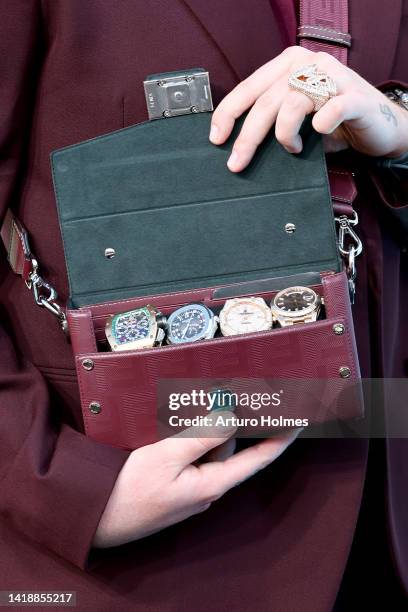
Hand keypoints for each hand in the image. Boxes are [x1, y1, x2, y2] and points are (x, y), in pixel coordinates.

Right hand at [92, 415, 300, 547]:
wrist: (95, 517)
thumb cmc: (128, 492)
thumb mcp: (165, 457)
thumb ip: (201, 435)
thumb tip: (231, 415)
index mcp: (212, 484)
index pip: (258, 458)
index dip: (281, 438)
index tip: (299, 419)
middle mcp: (206, 487)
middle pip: (230, 446)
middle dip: (234, 419)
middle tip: (239, 390)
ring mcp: (190, 486)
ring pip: (209, 448)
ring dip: (209, 424)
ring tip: (202, 397)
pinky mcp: (175, 483)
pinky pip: (193, 454)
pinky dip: (194, 435)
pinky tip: (183, 419)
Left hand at [209, 46, 407, 171]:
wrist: (379, 126)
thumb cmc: (334, 123)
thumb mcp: (296, 119)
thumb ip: (272, 120)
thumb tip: (237, 145)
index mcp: (288, 64)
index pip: (250, 87)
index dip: (229, 113)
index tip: (216, 138)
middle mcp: (308, 64)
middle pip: (266, 101)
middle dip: (248, 137)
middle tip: (237, 163)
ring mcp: (333, 76)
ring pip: (292, 104)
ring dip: (285, 135)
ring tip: (293, 148)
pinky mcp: (355, 95)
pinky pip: (330, 109)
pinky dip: (321, 124)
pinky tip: (319, 131)